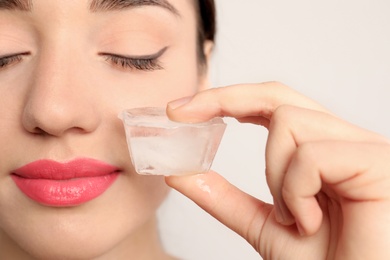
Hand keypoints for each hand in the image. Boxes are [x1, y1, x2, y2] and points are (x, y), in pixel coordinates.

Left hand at [165, 82, 389, 259]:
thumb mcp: (263, 225)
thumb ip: (224, 197)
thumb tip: (181, 174)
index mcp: (321, 150)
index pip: (271, 105)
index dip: (227, 98)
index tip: (181, 110)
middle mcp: (344, 140)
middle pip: (277, 96)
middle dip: (224, 99)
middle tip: (180, 113)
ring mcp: (363, 147)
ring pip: (288, 123)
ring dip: (275, 177)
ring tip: (293, 217)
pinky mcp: (376, 161)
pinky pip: (311, 155)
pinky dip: (296, 191)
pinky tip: (311, 221)